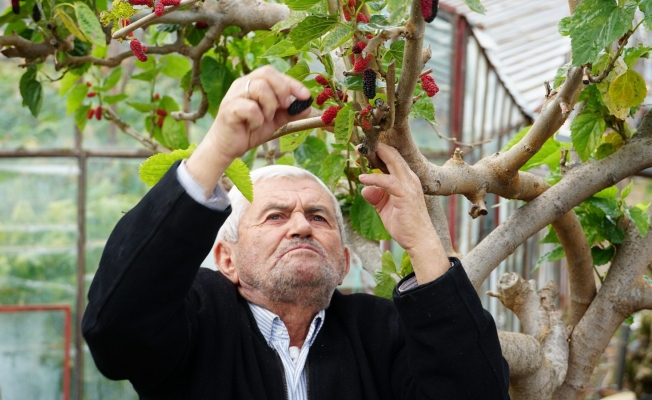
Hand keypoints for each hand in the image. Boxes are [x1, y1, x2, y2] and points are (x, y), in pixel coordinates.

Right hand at [186, 66, 310, 195]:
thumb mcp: (275, 121)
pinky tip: (252, 126)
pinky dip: (257, 119)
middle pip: (267, 73)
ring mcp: (234, 95)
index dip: (292, 83)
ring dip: (269, 106)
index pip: (274, 74)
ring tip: (265, 118)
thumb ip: (290, 113)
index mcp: (253, 83)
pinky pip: (250, 108)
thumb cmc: (249, 130)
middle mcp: (242, 84)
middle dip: (282, 90)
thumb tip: (308, 107)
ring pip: (259, 88)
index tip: (306, 96)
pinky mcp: (229, 109)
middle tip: (285, 106)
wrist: (228, 147)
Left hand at [358, 143, 448, 282]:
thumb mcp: (386, 209)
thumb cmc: (405, 225)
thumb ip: (376, 198)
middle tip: (361, 144)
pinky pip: (388, 181)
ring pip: (393, 162)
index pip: (394, 160)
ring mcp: (409, 185)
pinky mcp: (405, 194)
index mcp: (407, 180)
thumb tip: (365, 189)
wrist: (420, 241)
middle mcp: (410, 179)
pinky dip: (374, 178)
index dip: (380, 152)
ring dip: (376, 155)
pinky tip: (363, 178)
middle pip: (394, 156)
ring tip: (361, 151)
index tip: (366, 148)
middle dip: (377, 147)